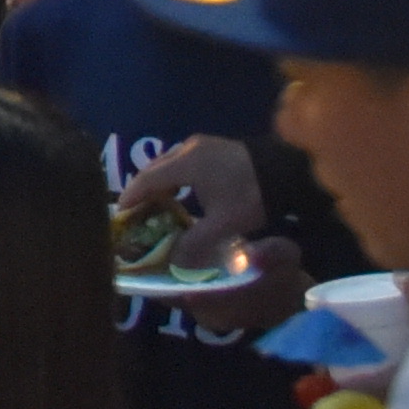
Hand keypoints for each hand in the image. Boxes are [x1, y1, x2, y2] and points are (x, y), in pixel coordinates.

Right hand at [115, 130, 271, 253]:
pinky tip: (180, 194)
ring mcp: (202, 145)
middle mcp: (188, 149)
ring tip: (156, 206)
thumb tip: (175, 262)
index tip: (120, 217)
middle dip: (142, 192)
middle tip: (135, 215)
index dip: (131, 198)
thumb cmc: (252, 195)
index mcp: (185, 163)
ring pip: (168, 164)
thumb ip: (195, 243)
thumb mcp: (224, 224)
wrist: (287, 171)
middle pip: (154, 169)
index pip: (146, 180)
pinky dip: (174, 178)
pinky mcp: (214, 147)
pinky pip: (182, 162)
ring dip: (159, 184)